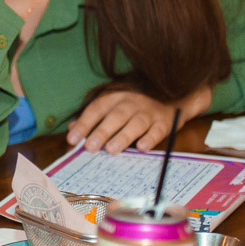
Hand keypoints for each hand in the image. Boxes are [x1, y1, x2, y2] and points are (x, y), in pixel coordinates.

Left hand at [66, 86, 211, 152]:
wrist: (172, 95)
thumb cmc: (135, 103)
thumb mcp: (113, 103)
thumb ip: (93, 116)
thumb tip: (71, 128)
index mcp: (115, 97)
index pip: (96, 109)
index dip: (83, 124)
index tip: (72, 139)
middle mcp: (131, 102)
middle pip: (115, 117)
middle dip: (101, 132)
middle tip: (90, 147)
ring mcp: (149, 112)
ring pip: (136, 123)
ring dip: (123, 137)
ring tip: (111, 150)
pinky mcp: (164, 122)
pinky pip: (157, 131)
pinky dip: (150, 139)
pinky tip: (142, 147)